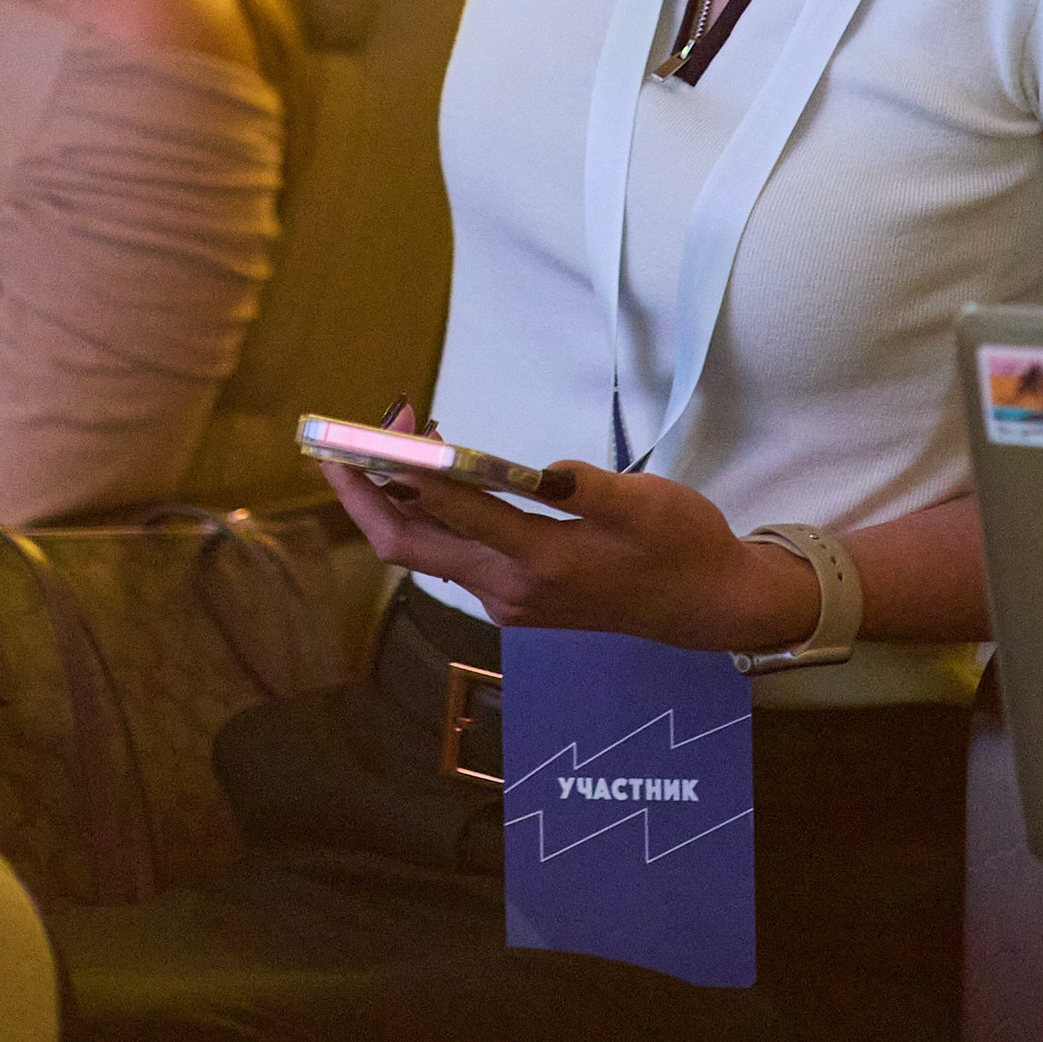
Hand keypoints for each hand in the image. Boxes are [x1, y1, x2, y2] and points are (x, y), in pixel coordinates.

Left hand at [318, 449, 818, 649]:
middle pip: (410, 546)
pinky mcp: (515, 599)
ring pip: (426, 551)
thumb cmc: (683, 546)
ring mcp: (508, 600)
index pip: (454, 512)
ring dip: (395, 500)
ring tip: (390, 438)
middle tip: (335, 443)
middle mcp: (511, 590)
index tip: (369, 434)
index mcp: (542, 563)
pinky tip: (435, 474)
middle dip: (363, 494)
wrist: (707, 607)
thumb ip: (589, 490)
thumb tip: (540, 470)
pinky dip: (428, 514)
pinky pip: (452, 555)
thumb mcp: (648, 506)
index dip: (404, 471)